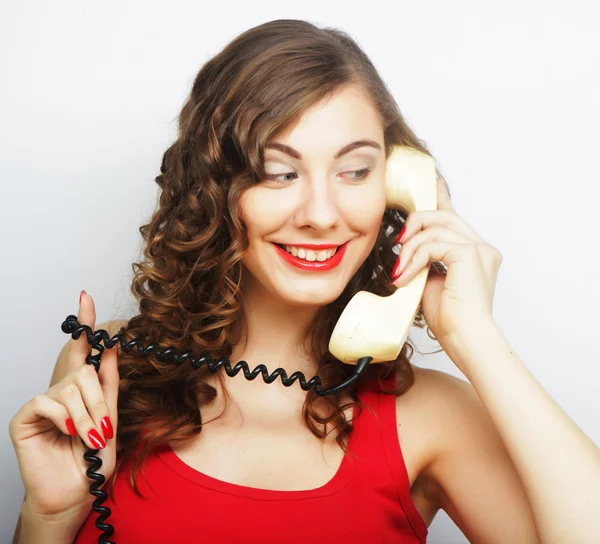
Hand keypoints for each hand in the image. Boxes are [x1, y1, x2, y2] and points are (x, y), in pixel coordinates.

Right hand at [9, 292, 118, 527]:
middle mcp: (61, 392)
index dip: (85, 324)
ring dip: (86, 416)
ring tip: (88, 438)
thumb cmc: (93, 460)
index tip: (86, 297)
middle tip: (101, 428)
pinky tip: (66, 434)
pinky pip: (48, 402)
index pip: (82, 351)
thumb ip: (110, 383)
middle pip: (83, 372)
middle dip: (98, 401)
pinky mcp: (24, 417)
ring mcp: (42, 403)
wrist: (78, 492)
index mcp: (82, 390)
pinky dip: (64, 419)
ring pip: (69, 388)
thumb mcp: (111, 417)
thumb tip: (114, 347)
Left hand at [391, 176, 502, 356]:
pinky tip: (405, 277)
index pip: (454, 216)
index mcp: (475, 252)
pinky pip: (433, 244)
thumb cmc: (449, 318)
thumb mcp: (429, 281)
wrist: (465, 339)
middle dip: (414, 224)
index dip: (439, 197)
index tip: (430, 181)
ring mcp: (479, 250)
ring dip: (409, 249)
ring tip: (400, 273)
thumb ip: (425, 260)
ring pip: (434, 227)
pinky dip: (414, 259)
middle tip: (397, 245)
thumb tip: (407, 247)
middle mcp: (481, 247)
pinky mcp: (470, 255)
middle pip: (442, 215)